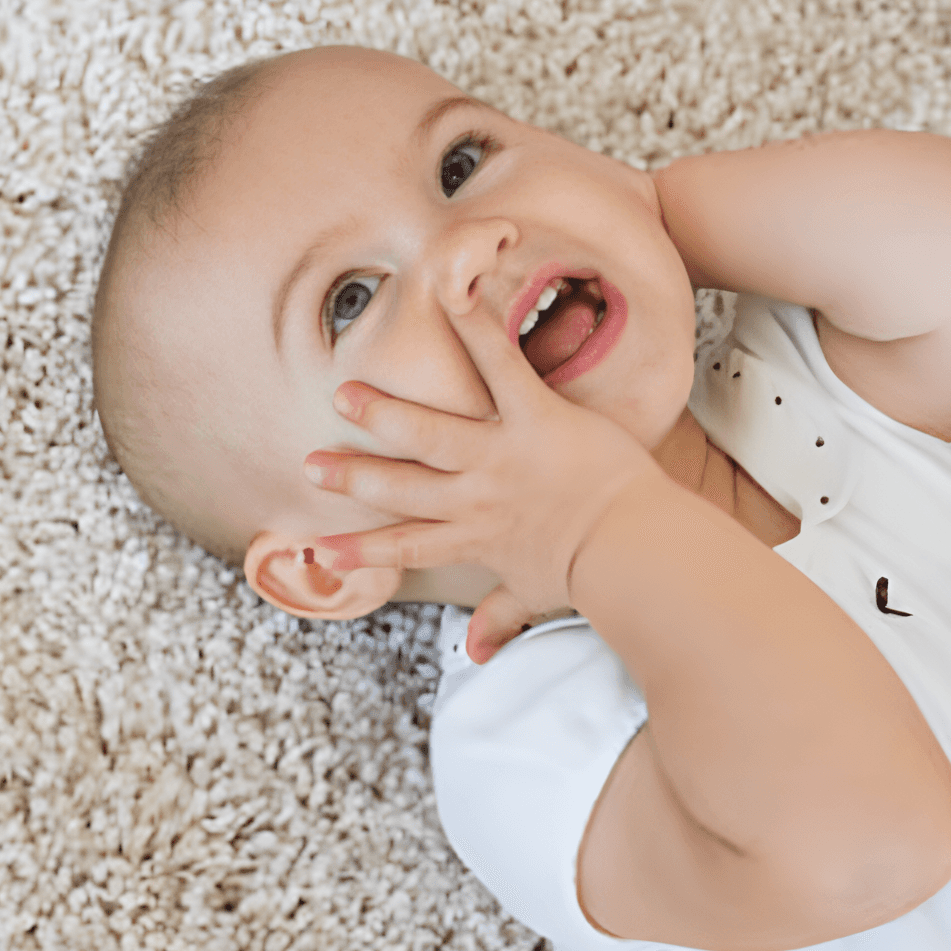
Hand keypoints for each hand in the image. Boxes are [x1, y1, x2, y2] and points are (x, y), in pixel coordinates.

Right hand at [304, 303, 661, 663]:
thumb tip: (478, 651)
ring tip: (344, 393)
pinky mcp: (536, 416)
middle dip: (351, 476)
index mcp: (475, 539)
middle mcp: (477, 498)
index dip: (361, 550)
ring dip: (383, 413)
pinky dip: (473, 331)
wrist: (638, 548)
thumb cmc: (593, 571)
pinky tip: (449, 299)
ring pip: (427, 432)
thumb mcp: (539, 596)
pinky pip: (499, 367)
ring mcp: (501, 455)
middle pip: (401, 486)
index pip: (406, 545)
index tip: (320, 550)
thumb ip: (502, 616)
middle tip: (311, 464)